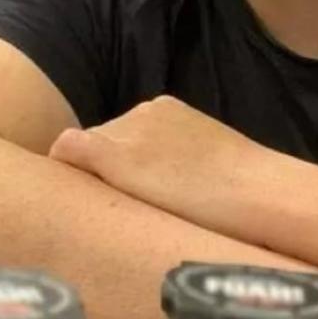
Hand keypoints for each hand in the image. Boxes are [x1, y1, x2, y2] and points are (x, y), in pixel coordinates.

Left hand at [48, 95, 302, 245]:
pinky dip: (62, 166)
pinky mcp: (110, 152)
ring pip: (88, 154)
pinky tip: (61, 193)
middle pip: (103, 141)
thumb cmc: (246, 189)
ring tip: (111, 209)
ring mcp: (124, 129)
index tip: (133, 192)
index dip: (122, 165)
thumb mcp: (209, 160)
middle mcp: (139, 112)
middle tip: (119, 205)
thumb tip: (171, 183)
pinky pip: (67, 151)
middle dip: (106, 170)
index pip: (125, 134)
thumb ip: (180, 161)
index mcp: (166, 109)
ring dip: (94, 177)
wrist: (256, 191)